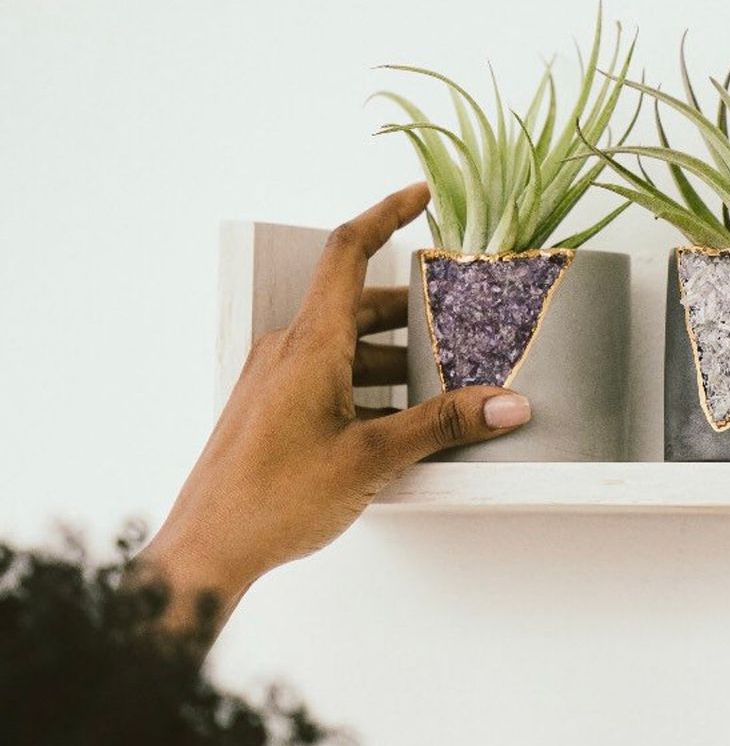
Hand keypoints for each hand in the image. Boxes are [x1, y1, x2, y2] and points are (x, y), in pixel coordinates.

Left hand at [139, 183, 529, 636]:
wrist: (208, 550)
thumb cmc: (275, 499)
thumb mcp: (375, 457)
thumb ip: (444, 425)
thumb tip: (506, 403)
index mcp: (310, 344)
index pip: (349, 253)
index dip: (387, 215)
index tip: (421, 195)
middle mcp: (289, 351)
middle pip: (361, 308)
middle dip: (416, 318)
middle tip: (464, 331)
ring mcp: (278, 381)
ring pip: (349, 350)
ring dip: (397, 363)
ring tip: (446, 392)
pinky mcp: (274, 411)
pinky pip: (332, 381)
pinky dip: (371, 390)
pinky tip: (403, 428)